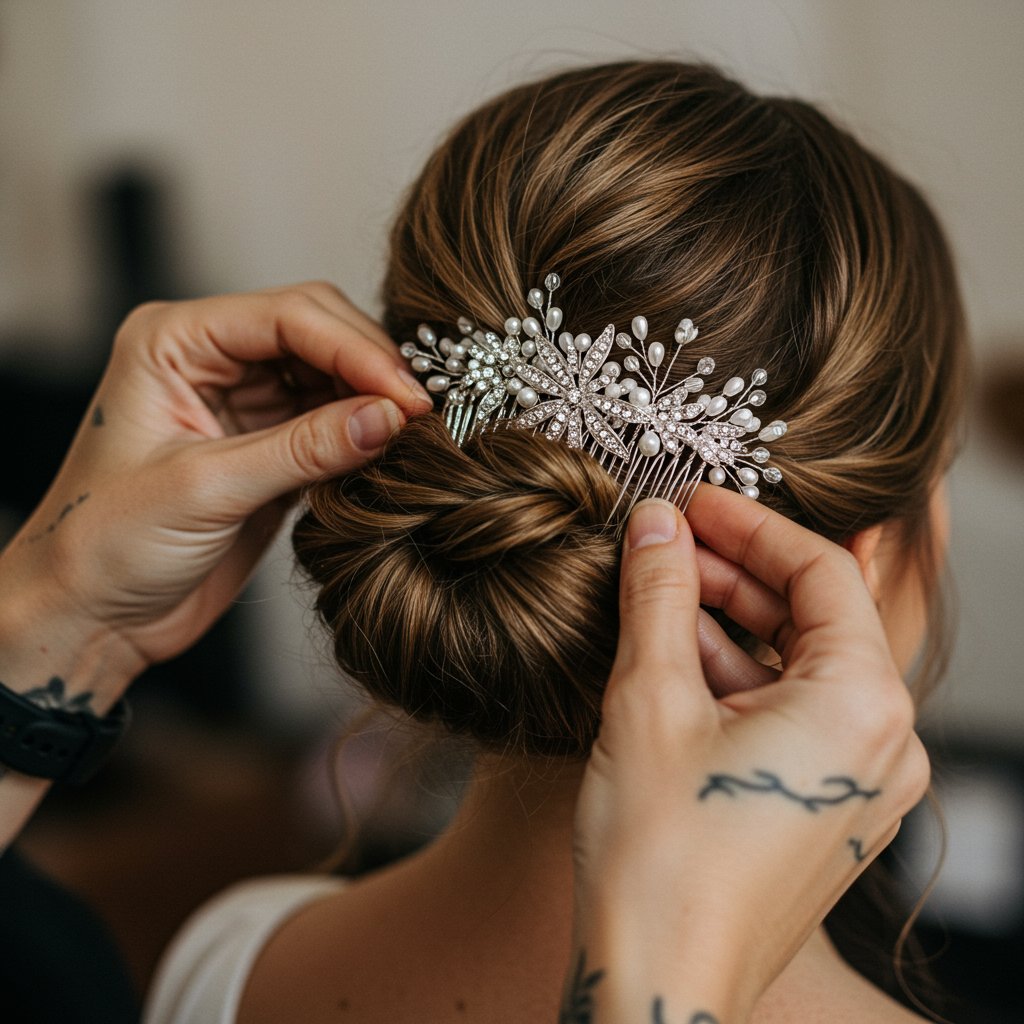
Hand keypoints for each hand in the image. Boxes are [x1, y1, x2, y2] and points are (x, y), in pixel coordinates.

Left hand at [0, 283, 430, 702]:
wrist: (93, 617)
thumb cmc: (105, 546)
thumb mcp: (206, 490)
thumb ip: (304, 450)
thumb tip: (391, 417)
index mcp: (174, 342)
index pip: (287, 317)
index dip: (356, 350)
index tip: (408, 396)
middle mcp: (211, 359)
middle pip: (318, 330)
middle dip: (373, 366)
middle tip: (425, 411)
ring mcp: (244, 402)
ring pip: (333, 374)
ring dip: (376, 399)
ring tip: (419, 432)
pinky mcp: (269, 446)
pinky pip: (332, 422)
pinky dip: (366, 434)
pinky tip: (392, 451)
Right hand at [568, 490, 929, 1023]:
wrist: (658, 985)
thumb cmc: (660, 856)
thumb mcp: (650, 699)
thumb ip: (659, 594)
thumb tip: (656, 524)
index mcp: (864, 705)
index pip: (819, 571)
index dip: (749, 525)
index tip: (692, 502)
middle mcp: (883, 742)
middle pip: (813, 616)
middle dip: (735, 572)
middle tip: (667, 539)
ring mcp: (859, 779)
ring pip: (797, 665)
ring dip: (728, 623)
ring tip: (657, 590)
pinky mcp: (826, 806)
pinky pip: (790, 712)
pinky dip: (736, 676)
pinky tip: (673, 654)